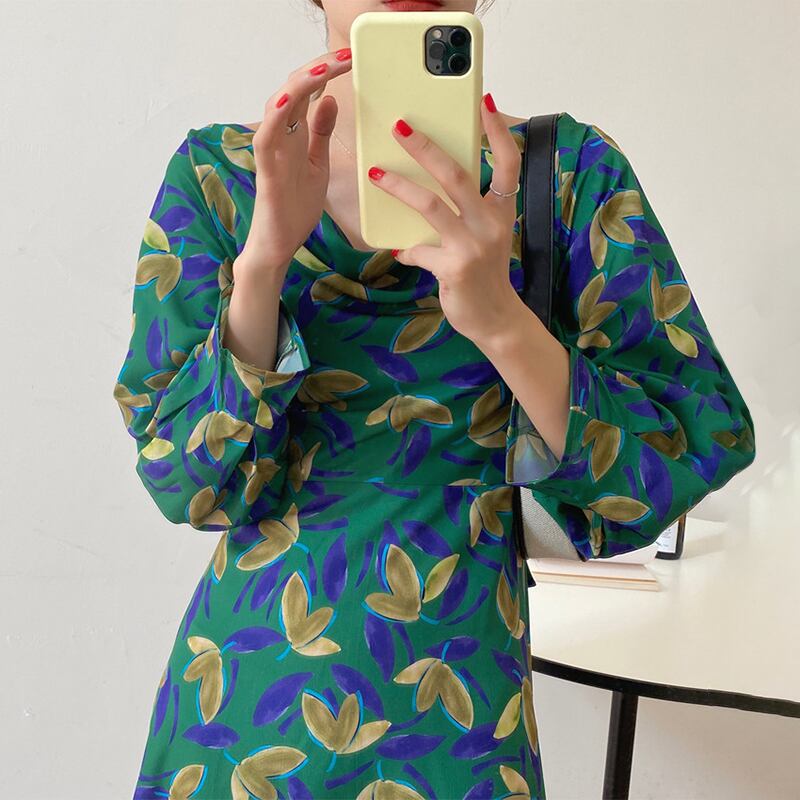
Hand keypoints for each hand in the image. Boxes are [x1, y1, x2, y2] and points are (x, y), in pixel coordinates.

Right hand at [236, 47, 352, 280]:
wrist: (278, 246)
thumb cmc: (293, 208)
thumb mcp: (318, 164)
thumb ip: (320, 133)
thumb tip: (330, 100)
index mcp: (294, 135)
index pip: (308, 92)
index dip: (326, 72)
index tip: (350, 58)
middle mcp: (280, 137)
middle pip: (293, 90)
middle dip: (318, 68)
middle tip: (346, 54)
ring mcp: (271, 153)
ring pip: (278, 106)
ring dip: (300, 84)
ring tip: (324, 68)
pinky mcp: (266, 173)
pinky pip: (266, 139)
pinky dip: (276, 117)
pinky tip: (289, 100)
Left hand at [367, 93, 522, 345]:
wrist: (495, 319)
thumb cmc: (484, 274)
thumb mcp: (484, 237)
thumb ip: (465, 213)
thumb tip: (427, 187)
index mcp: (501, 211)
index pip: (508, 163)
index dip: (497, 131)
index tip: (483, 102)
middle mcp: (490, 224)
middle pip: (457, 174)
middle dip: (425, 147)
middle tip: (399, 126)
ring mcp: (473, 246)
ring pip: (431, 205)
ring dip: (399, 186)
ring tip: (376, 174)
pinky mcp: (454, 268)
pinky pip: (417, 250)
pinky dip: (404, 248)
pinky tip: (396, 248)